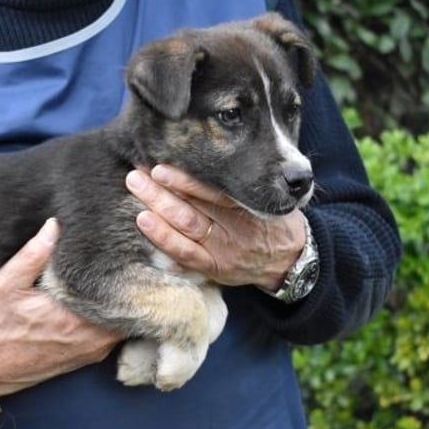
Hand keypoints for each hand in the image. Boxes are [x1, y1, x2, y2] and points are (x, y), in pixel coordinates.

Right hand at [0, 218, 121, 403]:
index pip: (122, 293)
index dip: (130, 270)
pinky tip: (107, 296)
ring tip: (123, 272)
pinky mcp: (91, 356)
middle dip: (130, 283)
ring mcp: (95, 350)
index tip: (129, 250)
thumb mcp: (6, 285)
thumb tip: (54, 226)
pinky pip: (115, 332)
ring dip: (123, 299)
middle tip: (131, 256)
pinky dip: (114, 315)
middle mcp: (94, 339)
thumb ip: (31, 255)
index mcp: (78, 320)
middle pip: (130, 307)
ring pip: (125, 320)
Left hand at [126, 165, 306, 290]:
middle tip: (136, 178)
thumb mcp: (266, 198)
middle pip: (192, 212)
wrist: (291, 260)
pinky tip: (147, 230)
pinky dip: (166, 244)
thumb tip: (207, 159)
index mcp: (248, 208)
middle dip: (161, 195)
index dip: (185, 182)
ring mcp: (224, 252)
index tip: (160, 169)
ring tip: (137, 201)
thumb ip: (241, 184)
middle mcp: (234, 231)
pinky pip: (188, 258)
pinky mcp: (216, 269)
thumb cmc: (273, 220)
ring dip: (158, 216)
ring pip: (186, 233)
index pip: (213, 194)